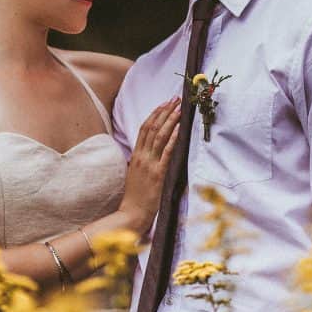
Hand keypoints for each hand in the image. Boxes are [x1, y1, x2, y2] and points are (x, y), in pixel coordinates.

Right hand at [117, 98, 181, 231]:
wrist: (132, 212)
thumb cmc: (135, 195)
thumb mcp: (135, 173)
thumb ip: (142, 159)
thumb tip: (151, 148)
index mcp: (136, 155)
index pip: (144, 128)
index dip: (155, 113)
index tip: (164, 103)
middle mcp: (141, 156)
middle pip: (152, 127)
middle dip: (165, 111)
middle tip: (175, 99)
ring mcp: (149, 164)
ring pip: (159, 136)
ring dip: (170, 120)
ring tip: (179, 108)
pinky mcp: (158, 174)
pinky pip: (166, 152)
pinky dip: (172, 139)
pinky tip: (178, 129)